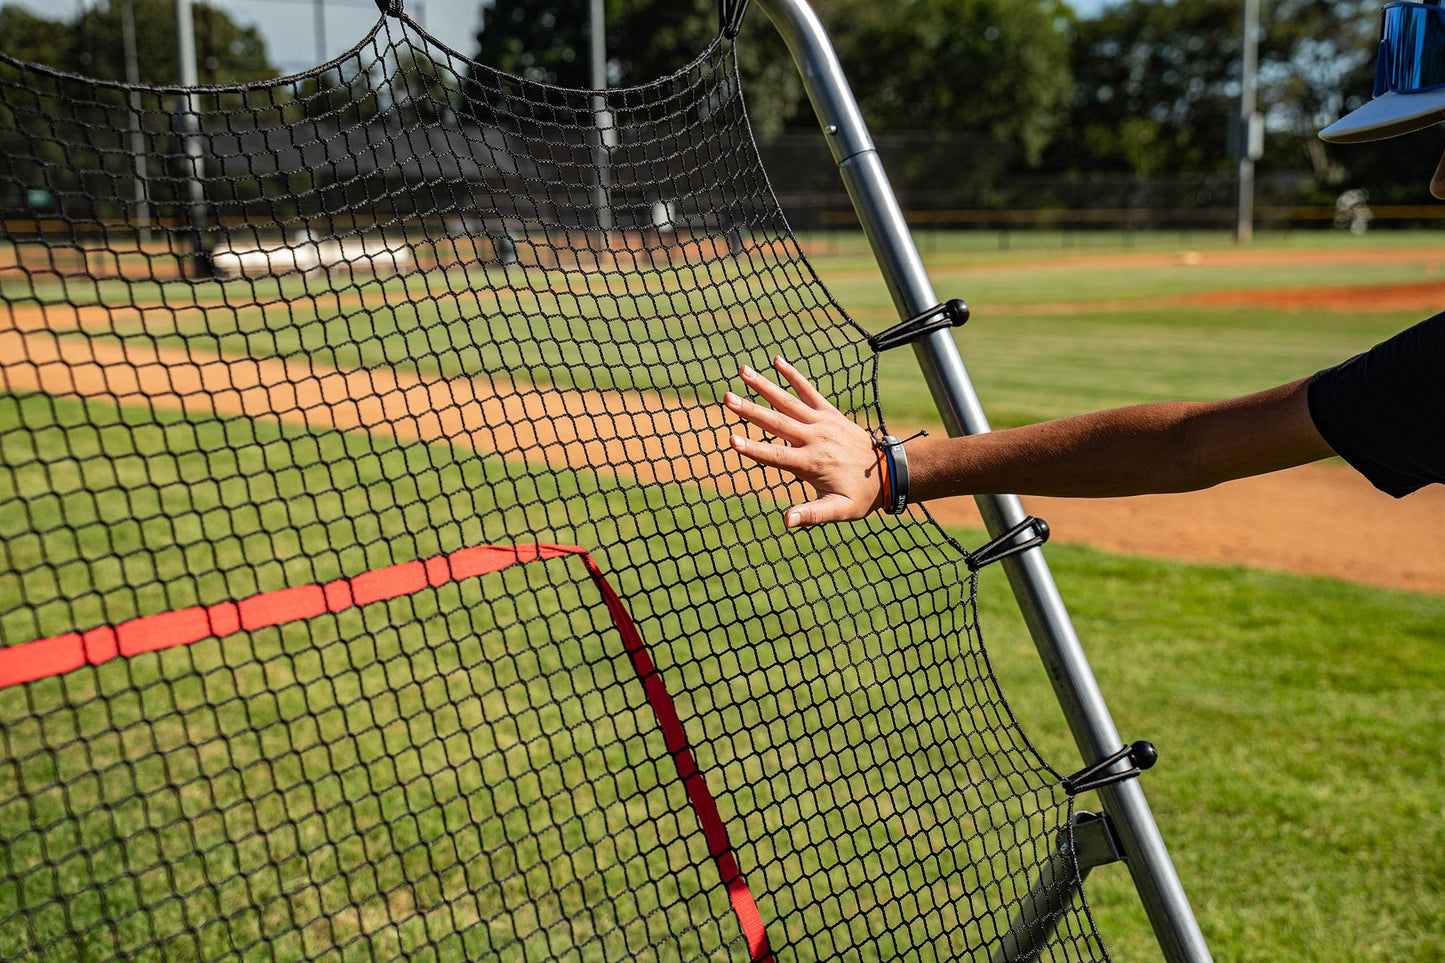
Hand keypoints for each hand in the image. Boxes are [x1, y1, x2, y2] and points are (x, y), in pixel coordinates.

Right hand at [723, 357, 882, 527]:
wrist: (888, 473)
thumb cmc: (859, 496)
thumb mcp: (838, 510)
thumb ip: (812, 514)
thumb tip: (787, 522)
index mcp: (811, 463)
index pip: (775, 456)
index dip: (753, 449)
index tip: (732, 440)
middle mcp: (814, 438)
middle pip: (776, 422)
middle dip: (750, 410)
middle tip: (726, 398)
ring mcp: (822, 422)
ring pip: (787, 401)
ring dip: (763, 386)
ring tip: (742, 371)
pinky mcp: (829, 413)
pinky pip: (808, 391)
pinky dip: (793, 376)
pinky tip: (777, 361)